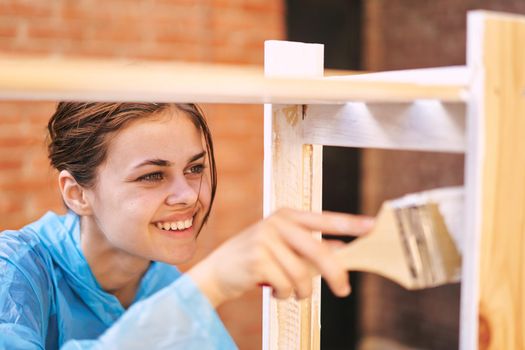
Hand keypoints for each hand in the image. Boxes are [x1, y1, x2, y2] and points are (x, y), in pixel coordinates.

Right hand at [187, 208, 373, 306]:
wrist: (217, 271)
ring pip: (302, 274)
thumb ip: (312, 249)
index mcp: (287, 216)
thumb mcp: (284, 250)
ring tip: (290, 292)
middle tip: (343, 290)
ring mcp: (265, 238)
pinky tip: (274, 291)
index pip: (324, 219)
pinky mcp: (256, 258)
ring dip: (301, 291)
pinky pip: (286, 284)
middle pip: (318, 250)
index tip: (373, 226)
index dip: (350, 223)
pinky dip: (284, 294)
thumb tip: (342, 251)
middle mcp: (277, 223)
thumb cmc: (256, 260)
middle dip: (334, 273)